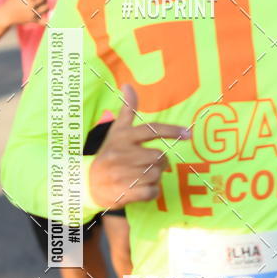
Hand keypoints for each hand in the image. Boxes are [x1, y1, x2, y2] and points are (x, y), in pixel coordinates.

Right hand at [4, 0, 48, 24]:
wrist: (7, 14)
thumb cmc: (12, 0)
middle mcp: (31, 4)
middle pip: (44, 0)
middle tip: (40, 0)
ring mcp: (33, 13)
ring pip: (46, 8)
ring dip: (45, 7)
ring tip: (42, 6)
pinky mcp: (33, 20)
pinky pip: (44, 21)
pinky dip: (48, 21)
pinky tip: (49, 18)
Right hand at [89, 84, 190, 208]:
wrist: (87, 183)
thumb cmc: (109, 154)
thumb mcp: (116, 131)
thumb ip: (127, 110)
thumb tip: (128, 85)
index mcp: (124, 137)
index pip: (151, 130)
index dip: (171, 131)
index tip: (188, 133)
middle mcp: (123, 154)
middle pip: (159, 157)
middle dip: (160, 162)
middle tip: (150, 164)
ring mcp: (123, 174)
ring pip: (157, 174)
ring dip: (155, 177)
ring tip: (143, 176)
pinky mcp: (125, 192)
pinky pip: (152, 192)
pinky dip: (152, 192)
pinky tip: (143, 189)